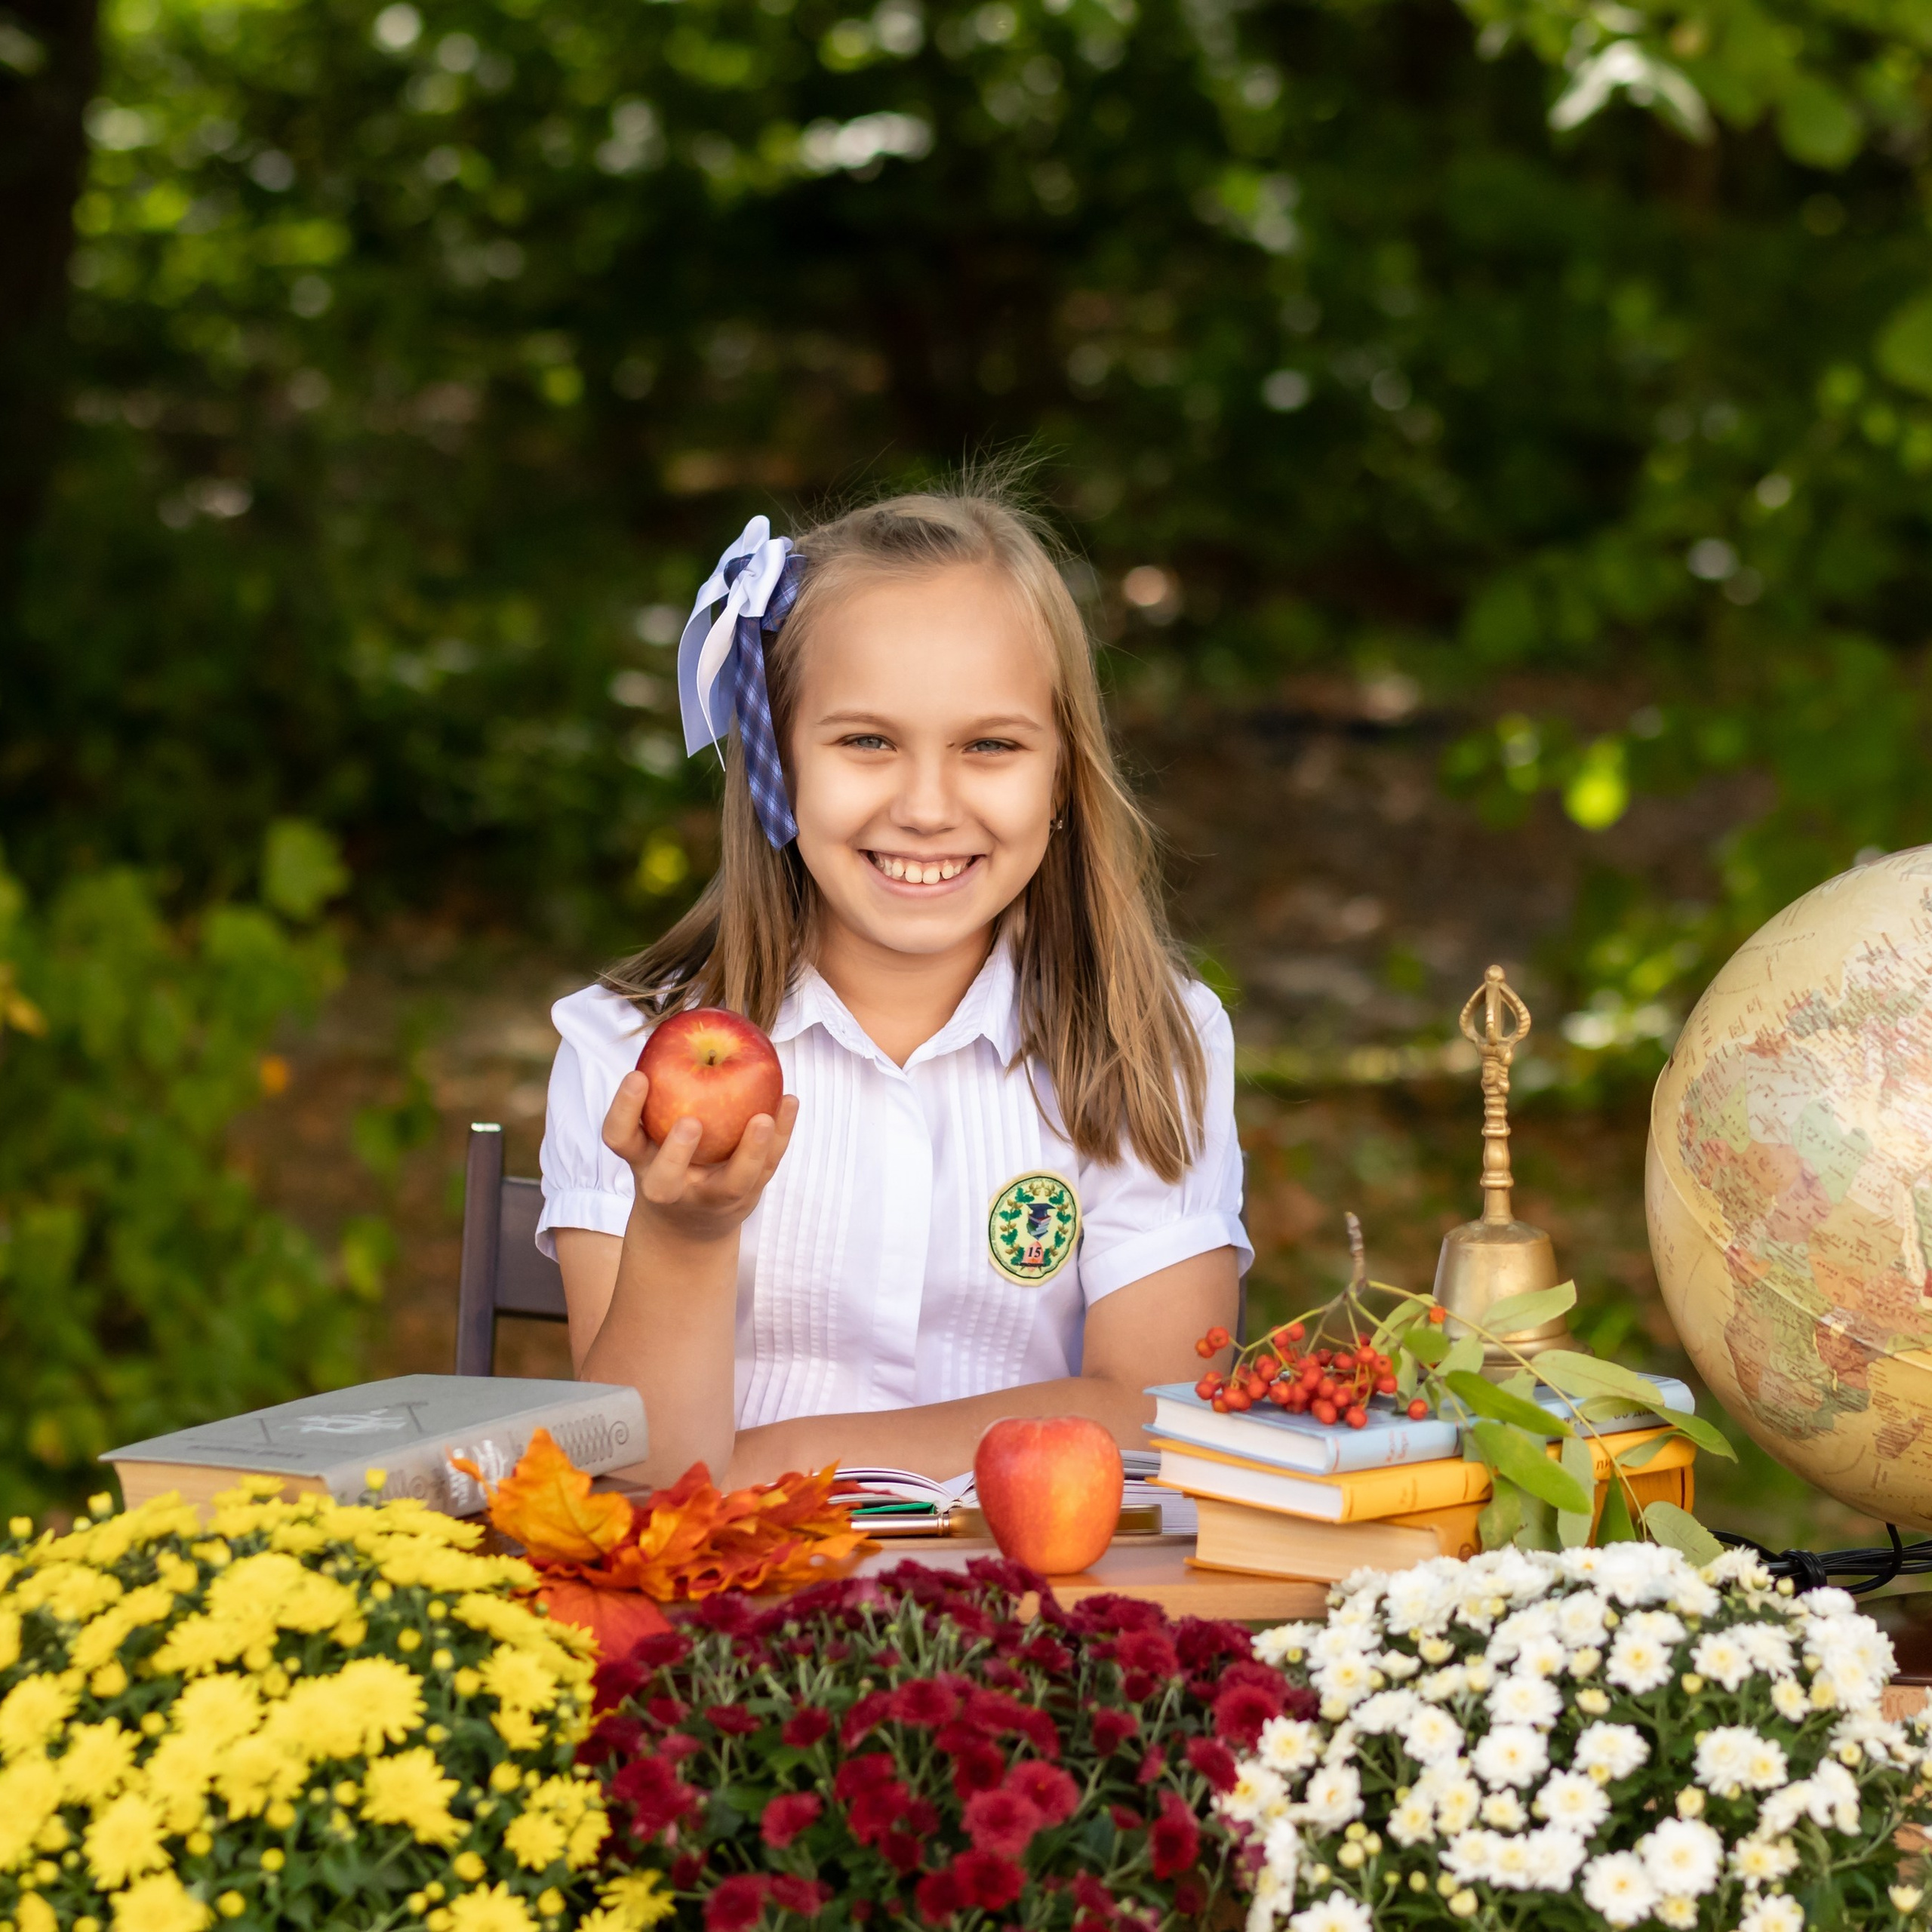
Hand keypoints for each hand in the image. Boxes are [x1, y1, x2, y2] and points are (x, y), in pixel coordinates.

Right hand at [601, 1069, 797, 1245]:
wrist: (689, 1225)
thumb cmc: (667, 1161)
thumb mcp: (650, 1137)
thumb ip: (659, 1095)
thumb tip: (680, 1025)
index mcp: (640, 1163)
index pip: (620, 1139)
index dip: (624, 1109)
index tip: (638, 1075)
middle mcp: (670, 1187)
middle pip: (664, 1181)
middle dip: (675, 1154)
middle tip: (691, 1122)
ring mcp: (711, 1197)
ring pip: (732, 1183)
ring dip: (749, 1151)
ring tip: (764, 1117)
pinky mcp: (747, 1197)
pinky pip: (767, 1168)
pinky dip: (782, 1135)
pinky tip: (790, 1101)